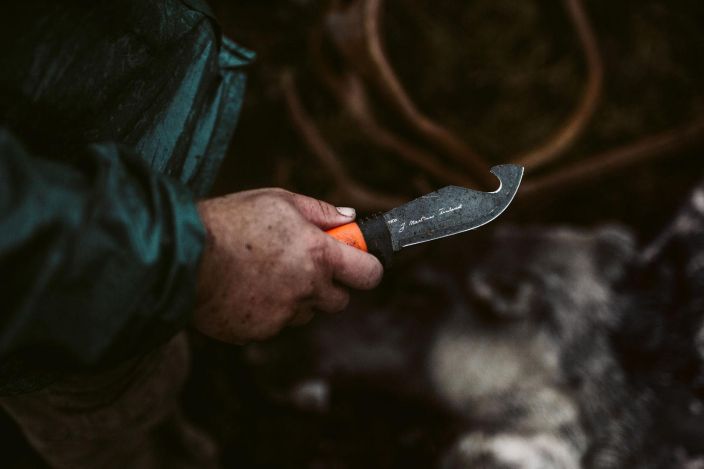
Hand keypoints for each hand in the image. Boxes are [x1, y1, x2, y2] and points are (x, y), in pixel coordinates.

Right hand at [193, 188, 382, 342]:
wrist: (182, 255)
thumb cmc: (230, 221)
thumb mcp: (278, 200)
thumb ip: (320, 211)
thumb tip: (349, 217)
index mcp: (318, 255)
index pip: (369, 273)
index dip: (367, 267)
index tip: (356, 261)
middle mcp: (306, 289)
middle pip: (339, 300)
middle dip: (327, 286)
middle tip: (302, 267)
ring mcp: (283, 315)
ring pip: (304, 313)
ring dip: (294, 299)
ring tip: (261, 275)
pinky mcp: (259, 333)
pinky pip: (273, 325)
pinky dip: (264, 312)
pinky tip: (243, 290)